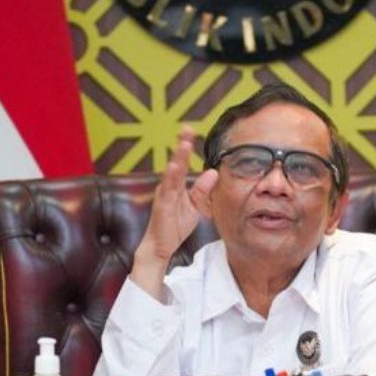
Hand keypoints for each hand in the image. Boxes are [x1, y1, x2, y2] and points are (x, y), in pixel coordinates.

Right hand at [130, 127, 218, 300]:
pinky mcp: (162, 206)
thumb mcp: (195, 206)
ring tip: (184, 144)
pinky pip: (167, 191)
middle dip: (181, 145)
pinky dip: (170, 178)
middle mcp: (168, 186)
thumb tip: (213, 172)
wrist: (162, 246)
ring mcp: (164, 195)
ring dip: (177, 158)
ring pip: (171, 173)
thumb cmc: (175, 225)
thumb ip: (202, 190)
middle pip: (176, 162)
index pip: (183, 163)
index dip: (185, 146)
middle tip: (187, 128)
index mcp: (176, 185)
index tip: (190, 130)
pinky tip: (173, 168)